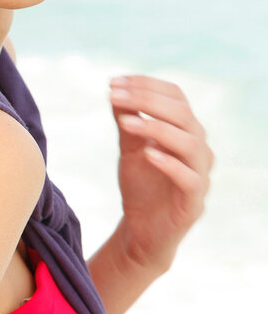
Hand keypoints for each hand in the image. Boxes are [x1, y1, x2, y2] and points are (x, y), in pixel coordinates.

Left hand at [109, 75, 213, 274]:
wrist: (141, 231)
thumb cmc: (141, 185)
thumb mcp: (129, 149)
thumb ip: (127, 121)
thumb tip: (115, 90)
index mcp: (186, 130)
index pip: (175, 96)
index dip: (146, 85)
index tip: (113, 82)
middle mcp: (199, 148)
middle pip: (183, 114)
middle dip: (147, 100)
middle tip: (114, 96)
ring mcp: (200, 175)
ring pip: (190, 143)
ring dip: (156, 128)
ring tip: (125, 122)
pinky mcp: (194, 202)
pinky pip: (189, 178)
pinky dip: (169, 163)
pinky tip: (146, 154)